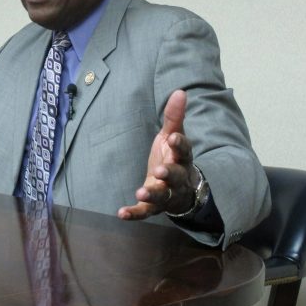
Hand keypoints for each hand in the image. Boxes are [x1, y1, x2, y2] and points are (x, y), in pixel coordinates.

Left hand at [118, 90, 197, 219]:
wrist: (182, 190)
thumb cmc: (174, 158)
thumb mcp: (172, 137)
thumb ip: (174, 117)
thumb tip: (180, 91)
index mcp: (182, 159)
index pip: (184, 151)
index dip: (179, 145)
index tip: (172, 138)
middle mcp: (178, 179)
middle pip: (176, 177)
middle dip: (169, 174)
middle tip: (160, 170)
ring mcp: (167, 194)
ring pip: (163, 197)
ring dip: (152, 194)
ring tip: (141, 192)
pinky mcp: (154, 206)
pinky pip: (145, 211)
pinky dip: (134, 213)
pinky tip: (121, 213)